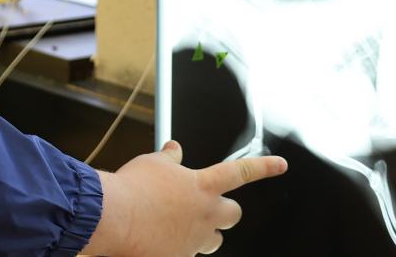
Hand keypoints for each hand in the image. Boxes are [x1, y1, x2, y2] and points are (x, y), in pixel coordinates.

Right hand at [81, 141, 287, 255]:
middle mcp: (204, 213)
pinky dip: (176, 246)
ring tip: (180, 226)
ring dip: (203, 233)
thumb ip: (169, 159)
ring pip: (214, 240)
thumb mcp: (151, 164)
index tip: (281, 165)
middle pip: (233, 214)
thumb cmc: (132, 188)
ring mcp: (194, 239)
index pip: (240, 172)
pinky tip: (158, 238)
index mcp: (201, 185)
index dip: (263, 167)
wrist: (114, 218)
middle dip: (225, 211)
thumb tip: (174, 149)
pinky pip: (186, 254)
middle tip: (207, 207)